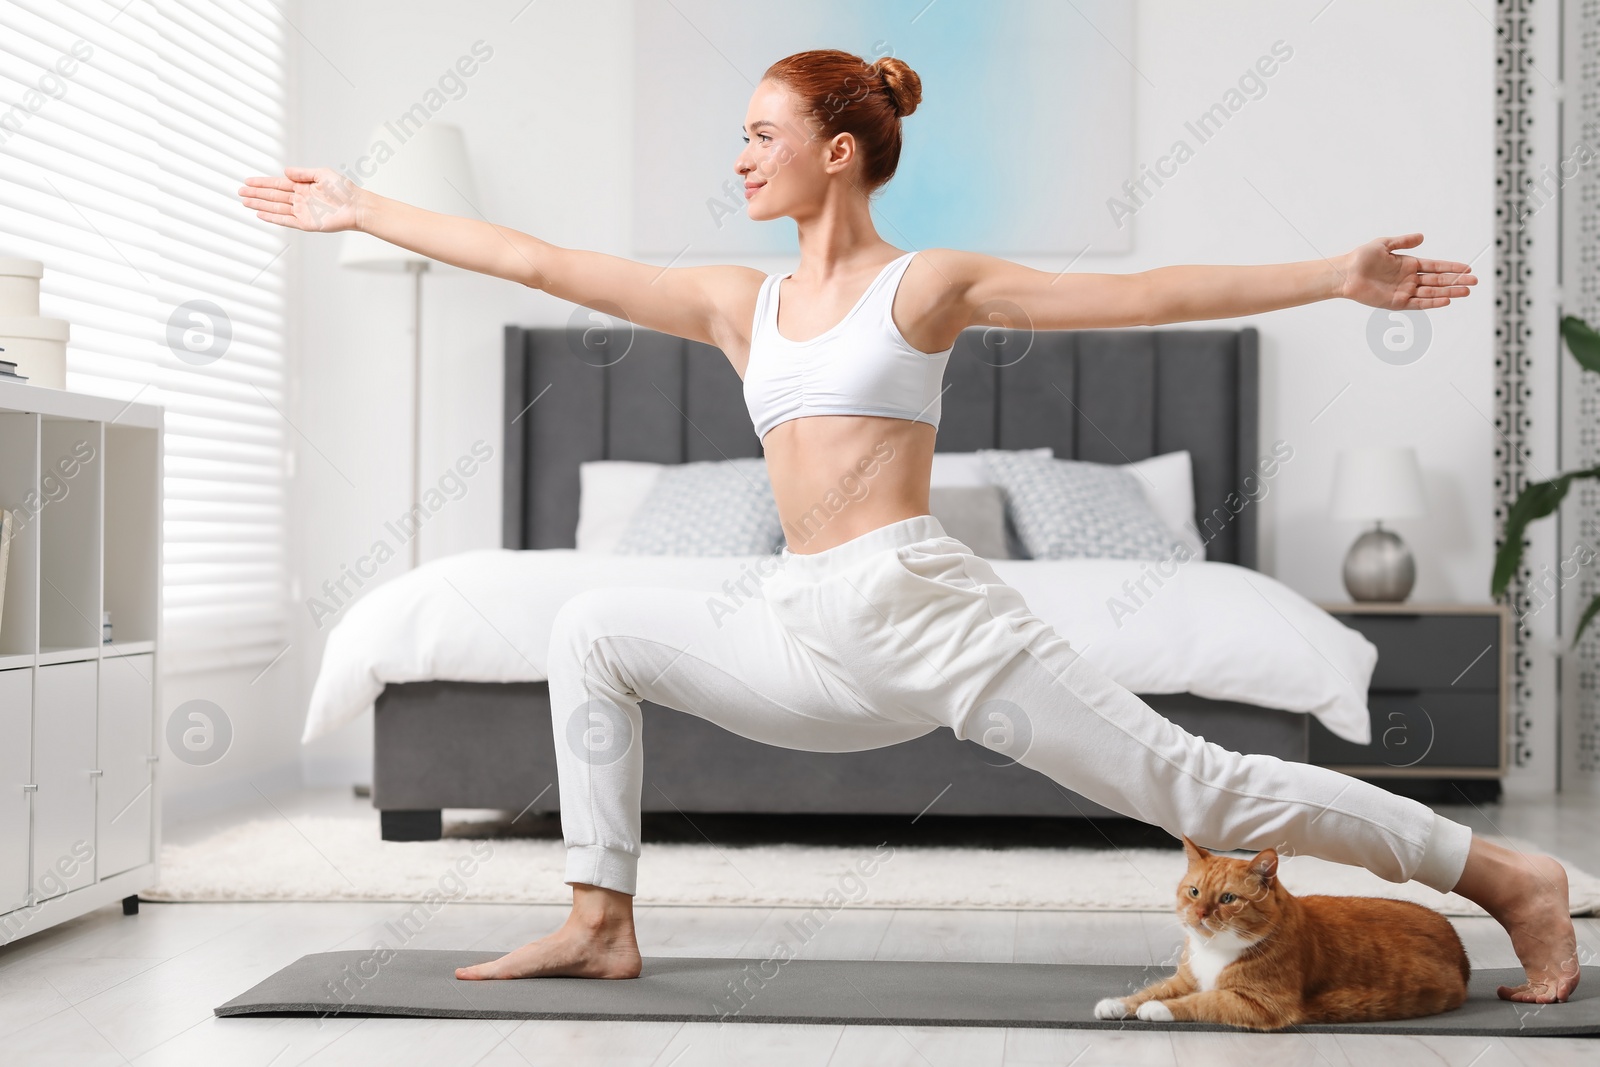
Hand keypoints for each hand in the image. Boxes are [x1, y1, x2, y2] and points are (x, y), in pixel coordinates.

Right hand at [237, 166, 363, 232]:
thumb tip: (284, 171)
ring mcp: (302, 212)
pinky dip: (273, 218)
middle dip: (256, 194)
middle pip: (273, 196)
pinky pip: (286, 220)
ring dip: (260, 205)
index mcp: (303, 187)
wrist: (356, 206)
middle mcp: (300, 199)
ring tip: (245, 202)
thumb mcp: (322, 174)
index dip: (262, 183)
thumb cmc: (344, 190)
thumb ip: (303, 173)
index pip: (278, 184)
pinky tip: (260, 214)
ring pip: (276, 208)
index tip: (247, 181)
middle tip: (239, 192)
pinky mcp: (306, 224)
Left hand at [1339, 233, 1476, 309]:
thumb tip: (1422, 236)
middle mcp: (1409, 279)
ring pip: (1432, 292)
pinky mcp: (1396, 302)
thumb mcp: (1384, 244)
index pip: (1435, 266)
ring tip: (1466, 291)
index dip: (1451, 267)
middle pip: (1438, 280)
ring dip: (1449, 292)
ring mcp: (1404, 291)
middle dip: (1456, 281)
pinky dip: (1432, 302)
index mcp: (1408, 264)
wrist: (1345, 273)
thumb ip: (1403, 242)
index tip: (1467, 268)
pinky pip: (1418, 303)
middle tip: (1474, 282)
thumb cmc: (1361, 258)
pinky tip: (1446, 300)